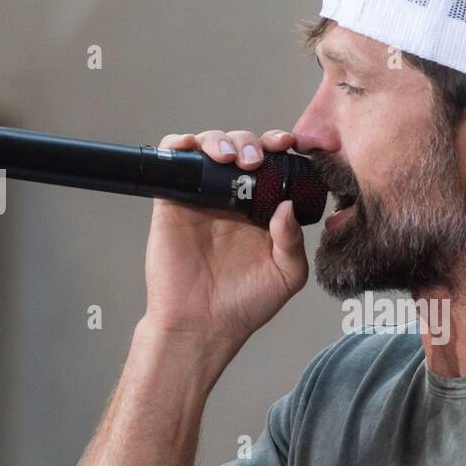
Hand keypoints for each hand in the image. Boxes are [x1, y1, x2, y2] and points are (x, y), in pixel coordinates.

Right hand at [142, 129, 307, 346]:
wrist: (201, 325)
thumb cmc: (245, 305)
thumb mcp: (286, 275)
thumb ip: (292, 240)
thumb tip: (287, 205)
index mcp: (263, 210)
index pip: (274, 166)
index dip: (280, 148)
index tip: (289, 145)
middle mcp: (233, 198)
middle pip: (243, 148)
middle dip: (252, 143)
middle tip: (256, 160)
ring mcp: (202, 197)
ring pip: (210, 147)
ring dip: (222, 140)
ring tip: (231, 157)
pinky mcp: (172, 200)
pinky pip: (173, 160)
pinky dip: (180, 144)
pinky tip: (194, 148)